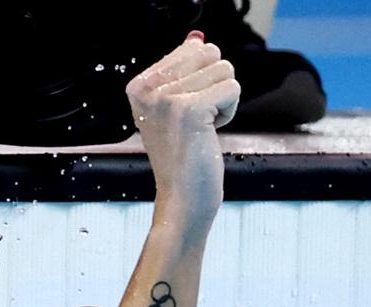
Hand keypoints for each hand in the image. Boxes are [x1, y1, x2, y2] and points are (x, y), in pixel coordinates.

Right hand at [126, 32, 239, 228]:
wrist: (182, 200)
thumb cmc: (184, 158)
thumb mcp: (178, 108)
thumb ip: (185, 72)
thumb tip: (199, 41)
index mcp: (139, 86)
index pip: (191, 50)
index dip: (202, 81)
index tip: (186, 115)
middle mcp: (147, 89)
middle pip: (209, 54)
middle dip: (216, 86)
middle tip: (198, 121)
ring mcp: (166, 99)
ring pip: (224, 69)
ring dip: (223, 100)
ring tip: (203, 128)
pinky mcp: (189, 110)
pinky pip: (232, 87)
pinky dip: (230, 111)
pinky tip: (210, 133)